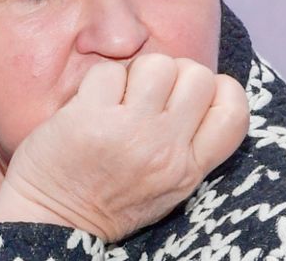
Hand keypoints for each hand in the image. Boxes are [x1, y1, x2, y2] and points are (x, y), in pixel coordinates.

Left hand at [0, 54, 249, 241]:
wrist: (51, 220)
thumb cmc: (108, 200)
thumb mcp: (167, 186)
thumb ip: (188, 144)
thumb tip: (202, 89)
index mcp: (188, 169)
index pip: (233, 111)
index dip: (219, 90)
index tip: (193, 96)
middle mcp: (165, 149)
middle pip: (198, 75)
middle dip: (175, 74)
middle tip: (150, 94)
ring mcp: (128, 131)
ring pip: (157, 64)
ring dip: (137, 73)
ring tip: (119, 97)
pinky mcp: (90, 117)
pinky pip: (110, 71)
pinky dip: (99, 81)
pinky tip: (91, 104)